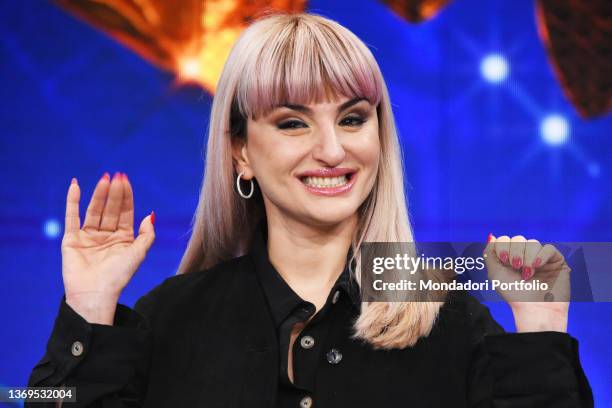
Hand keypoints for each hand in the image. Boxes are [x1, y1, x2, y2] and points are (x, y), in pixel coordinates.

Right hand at [62, 172, 155, 324]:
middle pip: (110, 209)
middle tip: (116, 175)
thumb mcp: (138, 254)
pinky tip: (75, 185)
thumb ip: (147, 234)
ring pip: (94, 210)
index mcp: (123, 238)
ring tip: (104, 178)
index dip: (126, 196)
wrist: (95, 293)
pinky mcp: (71, 239)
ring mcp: (88, 236)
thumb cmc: (118, 276)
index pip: (125, 212)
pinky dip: (73, 201)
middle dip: (114, 192)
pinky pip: (72, 217)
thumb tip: (150, 214)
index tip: (125, 180)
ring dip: (98, 194)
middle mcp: (106, 236)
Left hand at [483, 234, 569, 331]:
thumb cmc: (514, 295)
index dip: (503, 245)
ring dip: (527, 256)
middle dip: (515, 251)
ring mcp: (541, 259)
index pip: (505, 240)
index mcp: (510, 258)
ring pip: (533, 242)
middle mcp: (525, 257)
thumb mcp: (495, 274)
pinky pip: (549, 248)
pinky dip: (541, 255)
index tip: (504, 259)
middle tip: (516, 266)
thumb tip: (492, 237)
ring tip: (527, 273)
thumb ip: (490, 255)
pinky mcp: (556, 262)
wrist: (535, 310)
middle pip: (518, 239)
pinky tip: (537, 266)